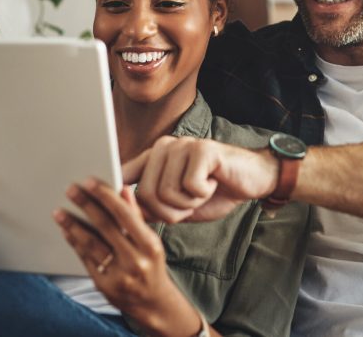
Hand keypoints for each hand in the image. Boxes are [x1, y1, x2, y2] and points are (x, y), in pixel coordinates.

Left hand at [54, 180, 203, 335]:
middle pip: (105, 227)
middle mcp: (135, 261)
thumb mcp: (151, 241)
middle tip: (70, 190)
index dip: (106, 196)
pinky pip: (85, 259)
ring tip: (59, 212)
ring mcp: (119, 275)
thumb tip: (123, 190)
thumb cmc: (151, 264)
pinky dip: (75, 243)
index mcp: (150, 245)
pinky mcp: (104, 286)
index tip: (90, 182)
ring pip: (91, 244)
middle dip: (86, 206)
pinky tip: (66, 231)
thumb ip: (136, 216)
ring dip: (72, 226)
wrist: (153, 302)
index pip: (124, 215)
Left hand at [122, 136, 278, 223]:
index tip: (111, 209)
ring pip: (166, 192)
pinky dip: (203, 194)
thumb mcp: (178, 205)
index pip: (124, 176)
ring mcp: (182, 145)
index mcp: (153, 158)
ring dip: (188, 203)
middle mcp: (163, 147)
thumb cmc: (215, 191)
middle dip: (169, 211)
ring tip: (202, 191)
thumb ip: (151, 208)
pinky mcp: (202, 149)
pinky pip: (189, 186)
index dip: (117, 196)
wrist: (251, 180)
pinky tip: (213, 183)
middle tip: (190, 202)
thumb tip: (123, 218)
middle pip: (146, 194)